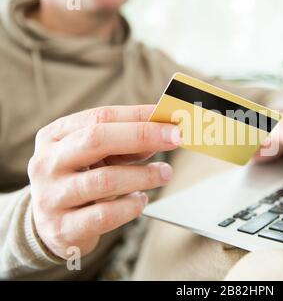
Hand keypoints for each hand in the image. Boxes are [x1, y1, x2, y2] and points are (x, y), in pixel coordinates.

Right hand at [28, 105, 179, 258]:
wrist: (49, 225)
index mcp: (54, 136)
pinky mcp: (62, 228)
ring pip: (105, 180)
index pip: (99, 117)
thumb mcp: (95, 156)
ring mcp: (51, 197)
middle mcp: (47, 163)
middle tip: (175, 138)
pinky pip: (105, 215)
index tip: (170, 118)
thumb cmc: (79, 180)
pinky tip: (141, 200)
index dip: (138, 115)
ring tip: (165, 173)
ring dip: (144, 174)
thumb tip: (162, 134)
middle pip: (96, 140)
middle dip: (142, 136)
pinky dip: (131, 206)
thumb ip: (123, 144)